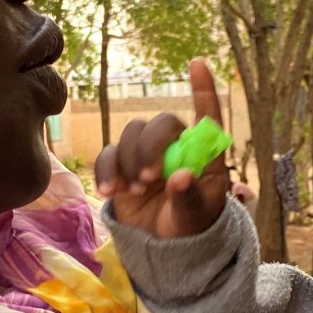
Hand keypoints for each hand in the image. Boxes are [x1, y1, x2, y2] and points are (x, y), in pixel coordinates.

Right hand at [94, 59, 230, 238]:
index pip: (206, 116)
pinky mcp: (121, 165)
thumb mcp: (195, 218)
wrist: (163, 249)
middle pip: (161, 123)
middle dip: (151, 147)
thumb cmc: (190, 227)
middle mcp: (175, 145)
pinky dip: (106, 170)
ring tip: (134, 191)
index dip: (203, 89)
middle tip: (149, 178)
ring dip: (130, 160)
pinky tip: (109, 191)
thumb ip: (189, 198)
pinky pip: (109, 155)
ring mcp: (146, 153)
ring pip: (132, 133)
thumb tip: (180, 177)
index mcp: (202, 153)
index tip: (198, 63)